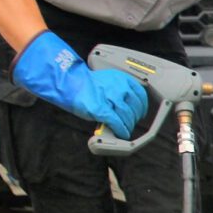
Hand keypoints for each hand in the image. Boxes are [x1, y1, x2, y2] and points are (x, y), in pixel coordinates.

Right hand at [11, 31, 148, 139]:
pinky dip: (121, 129)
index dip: (142, 106)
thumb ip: (119, 92)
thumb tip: (127, 106)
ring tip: (125, 129)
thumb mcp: (108, 82)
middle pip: (135, 106)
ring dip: (128, 125)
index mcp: (122, 79)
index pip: (140, 94)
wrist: (69, 83)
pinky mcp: (102, 109)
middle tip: (131, 122)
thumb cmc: (86, 84)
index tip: (142, 112)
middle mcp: (119, 87)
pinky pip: (117, 122)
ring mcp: (111, 98)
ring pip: (127, 115)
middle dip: (134, 117)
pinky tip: (122, 133)